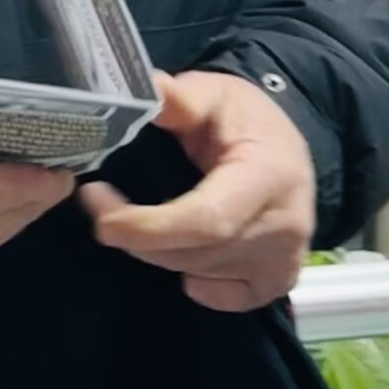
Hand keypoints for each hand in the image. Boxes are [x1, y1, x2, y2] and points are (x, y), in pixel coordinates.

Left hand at [81, 70, 315, 313]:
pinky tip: (184, 255)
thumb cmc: (247, 120)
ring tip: (135, 220)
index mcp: (269, 174)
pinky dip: (198, 283)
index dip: (149, 226)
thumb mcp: (216, 94)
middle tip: (100, 206)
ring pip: (202, 272)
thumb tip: (143, 91)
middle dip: (139, 236)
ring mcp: (285, 258)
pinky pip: (227, 297)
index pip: (206, 219)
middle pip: (197, 251)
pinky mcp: (278, 278)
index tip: (102, 215)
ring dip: (158, 251)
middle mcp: (284, 225)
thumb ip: (179, 98)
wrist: (289, 149)